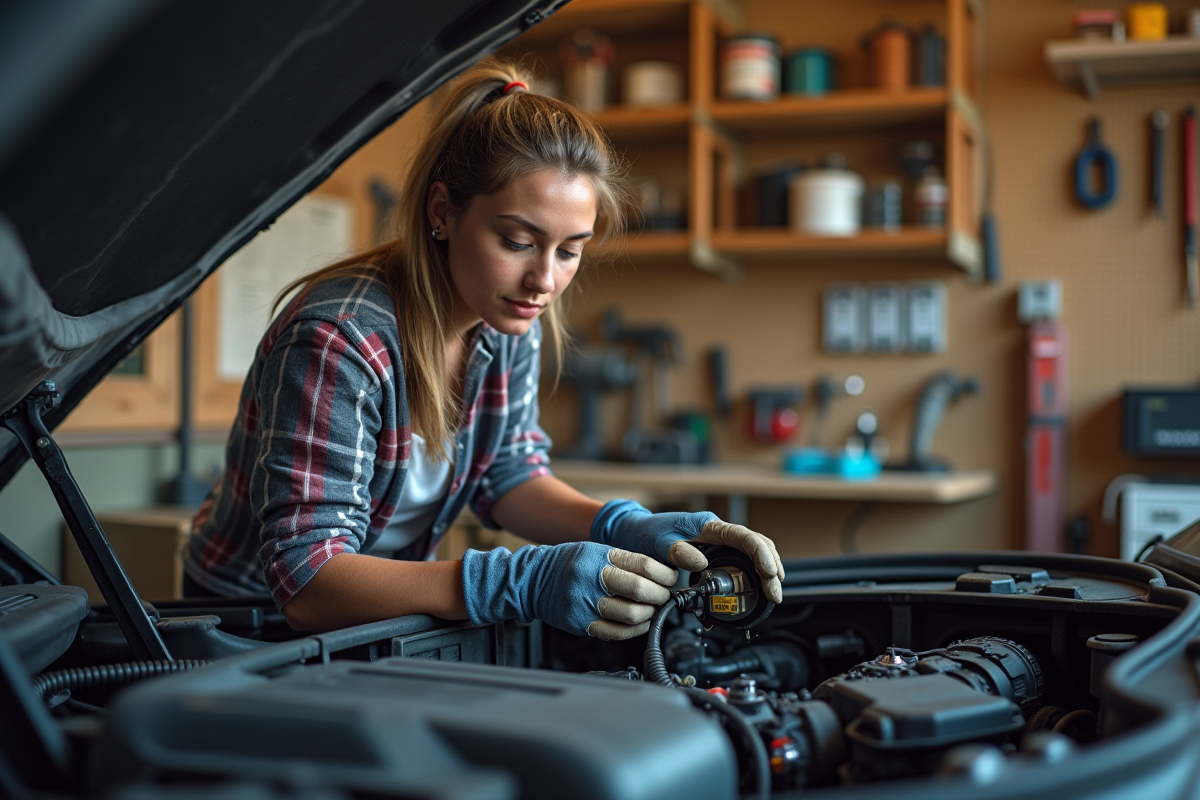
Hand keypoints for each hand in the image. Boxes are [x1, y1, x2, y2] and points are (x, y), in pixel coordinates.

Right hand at [461, 542, 676, 639]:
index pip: (644, 565)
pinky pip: (617, 633)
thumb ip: (624, 561)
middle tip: (664, 596)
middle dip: (661, 595)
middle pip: (641, 591)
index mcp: (599, 556)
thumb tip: (660, 574)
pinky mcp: (581, 624)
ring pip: (632, 615)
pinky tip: (638, 623)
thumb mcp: (595, 550)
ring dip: (650, 614)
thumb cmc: (567, 563)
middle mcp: (592, 579)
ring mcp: (585, 603)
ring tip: (651, 609)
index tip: (671, 579)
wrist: (531, 581)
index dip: (665, 575)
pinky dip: (635, 630)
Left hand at [590, 501, 784, 603]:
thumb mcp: (658, 542)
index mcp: (707, 525)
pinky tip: (758, 586)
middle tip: (774, 593)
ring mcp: (717, 541)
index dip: (761, 554)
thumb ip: (677, 551)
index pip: (744, 536)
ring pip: (753, 552)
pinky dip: (753, 572)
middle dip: (770, 568)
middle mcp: (716, 531)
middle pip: (756, 544)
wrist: (634, 532)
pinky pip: (741, 559)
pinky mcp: (714, 552)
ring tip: (772, 592)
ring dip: (766, 570)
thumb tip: (701, 563)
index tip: (769, 573)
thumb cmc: (645, 534)